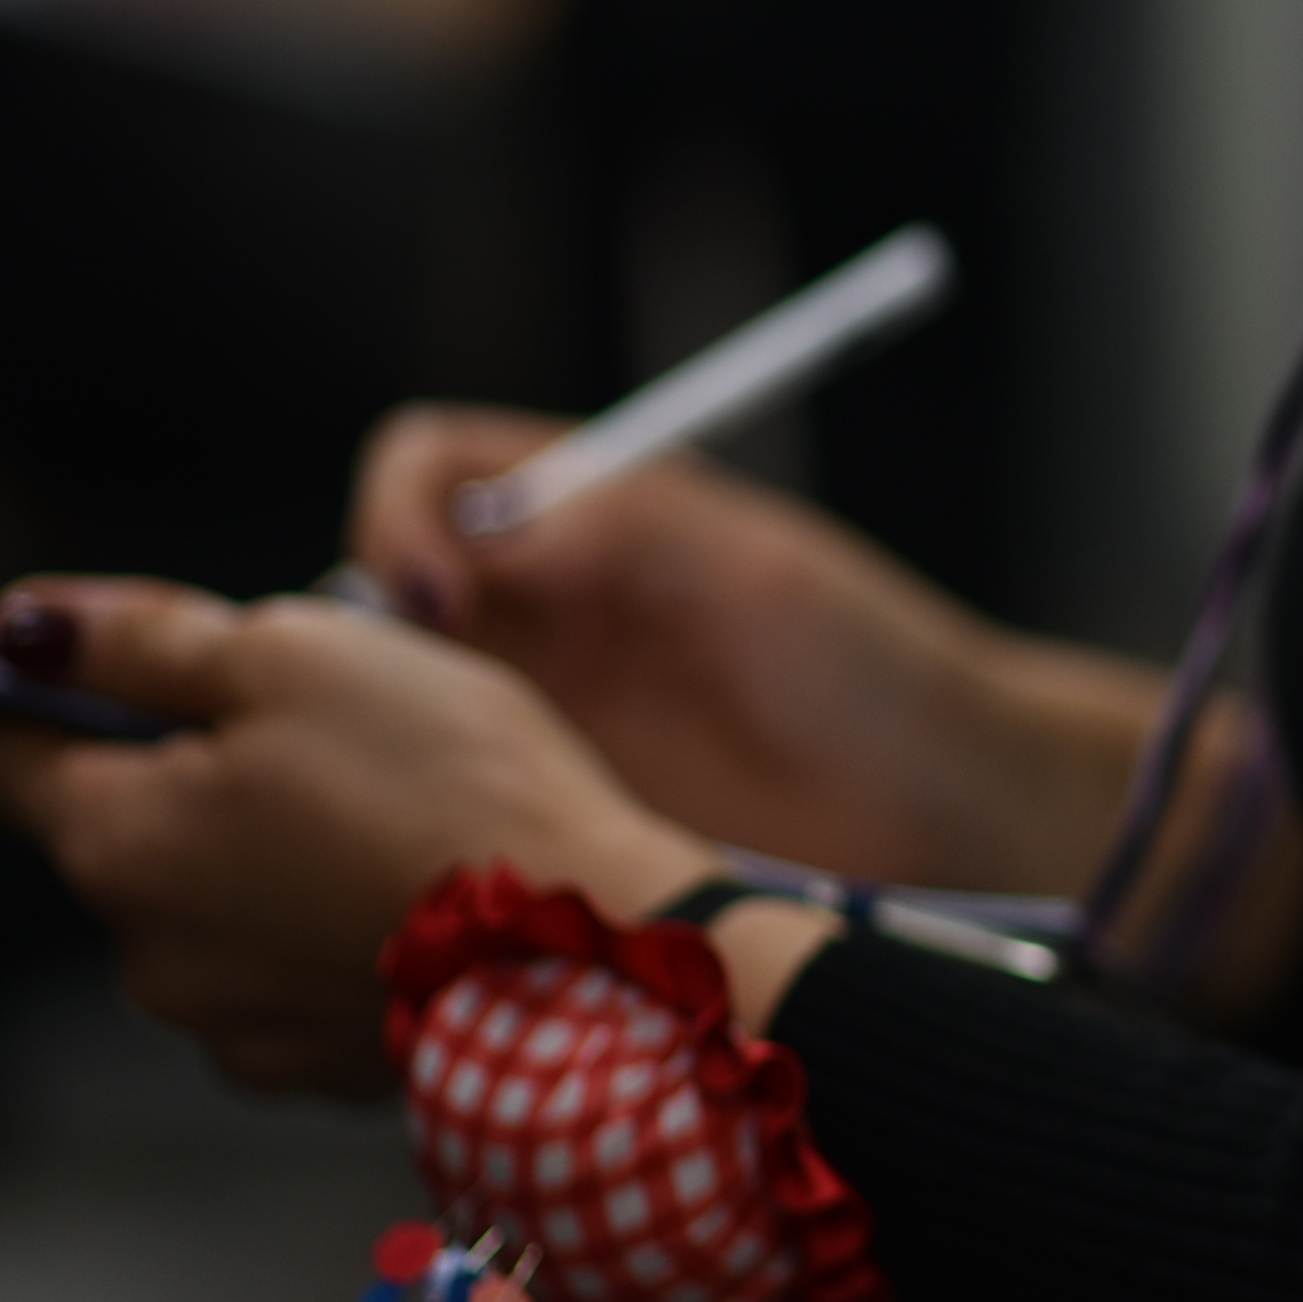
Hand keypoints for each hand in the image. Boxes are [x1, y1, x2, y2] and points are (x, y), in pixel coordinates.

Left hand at [0, 581, 708, 1093]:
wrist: (596, 951)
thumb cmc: (449, 782)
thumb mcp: (295, 654)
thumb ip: (144, 639)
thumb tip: (28, 629)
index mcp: (116, 836)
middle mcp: (145, 949)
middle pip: (125, 828)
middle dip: (186, 772)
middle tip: (310, 722)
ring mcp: (230, 1024)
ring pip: (214, 904)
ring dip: (265, 854)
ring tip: (394, 813)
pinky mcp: (319, 1067)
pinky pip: (290, 973)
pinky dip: (329, 927)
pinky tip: (414, 894)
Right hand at [345, 407, 1164, 896]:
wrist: (943, 812)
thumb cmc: (874, 668)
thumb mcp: (758, 568)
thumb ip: (625, 525)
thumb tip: (485, 529)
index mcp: (587, 511)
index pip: (430, 468)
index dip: (400, 513)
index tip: (435, 589)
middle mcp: (543, 599)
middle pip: (378, 583)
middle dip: (359, 627)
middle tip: (405, 695)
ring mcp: (538, 704)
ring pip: (389, 691)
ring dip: (380, 719)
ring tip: (423, 769)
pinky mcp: (546, 803)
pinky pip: (438, 789)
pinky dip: (415, 803)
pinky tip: (450, 833)